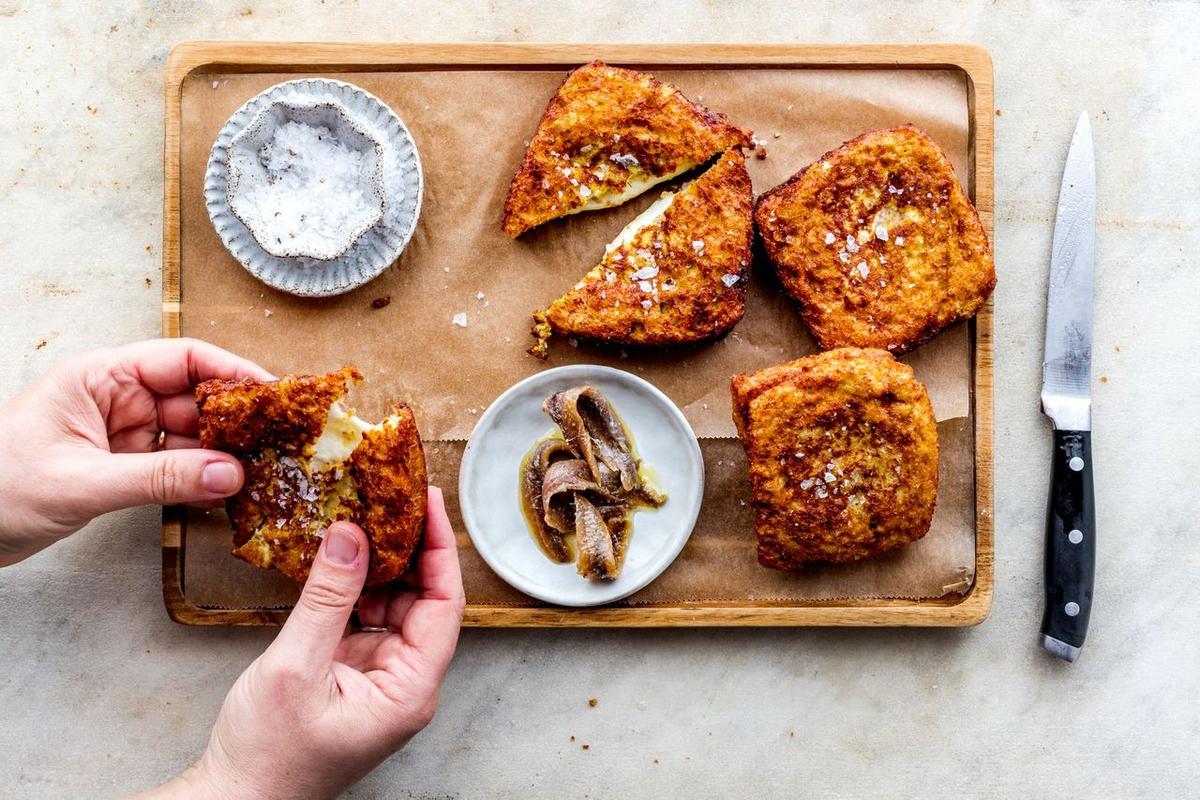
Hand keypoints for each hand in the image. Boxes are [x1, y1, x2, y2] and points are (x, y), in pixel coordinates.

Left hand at [0, 338, 271, 566]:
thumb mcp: (81, 483)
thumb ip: (159, 479)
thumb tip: (229, 474)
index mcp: (101, 377)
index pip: (183, 359)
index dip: (233, 373)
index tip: (275, 394)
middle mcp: (117, 399)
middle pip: (196, 400)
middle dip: (237, 422)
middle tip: (281, 442)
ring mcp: (121, 435)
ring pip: (191, 438)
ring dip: (224, 457)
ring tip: (265, 473)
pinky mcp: (121, 468)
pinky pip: (176, 468)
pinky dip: (202, 481)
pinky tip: (228, 493)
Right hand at [143, 487, 464, 799]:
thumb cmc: (267, 756)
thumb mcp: (295, 666)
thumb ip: (327, 599)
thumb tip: (351, 535)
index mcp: (410, 689)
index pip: (446, 604)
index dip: (441, 549)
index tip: (430, 503)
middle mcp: (405, 683)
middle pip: (425, 600)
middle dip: (410, 550)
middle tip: (392, 500)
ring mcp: (380, 678)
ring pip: (394, 606)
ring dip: (379, 566)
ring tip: (363, 519)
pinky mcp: (354, 674)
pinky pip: (365, 619)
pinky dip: (353, 588)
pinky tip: (338, 560)